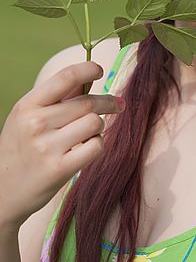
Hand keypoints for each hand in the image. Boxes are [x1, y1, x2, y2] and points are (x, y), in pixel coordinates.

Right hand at [0, 61, 124, 229]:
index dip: (88, 69)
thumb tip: (89, 76)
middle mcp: (36, 124)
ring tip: (89, 133)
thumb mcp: (28, 117)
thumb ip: (58, 96)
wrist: (2, 192)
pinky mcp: (60, 169)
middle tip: (117, 104)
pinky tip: (86, 147)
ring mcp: (47, 147)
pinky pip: (96, 146)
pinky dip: (97, 144)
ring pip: (94, 123)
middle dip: (108, 102)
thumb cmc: (20, 148)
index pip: (65, 78)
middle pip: (88, 102)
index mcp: (27, 106)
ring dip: (98, 126)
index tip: (99, 70)